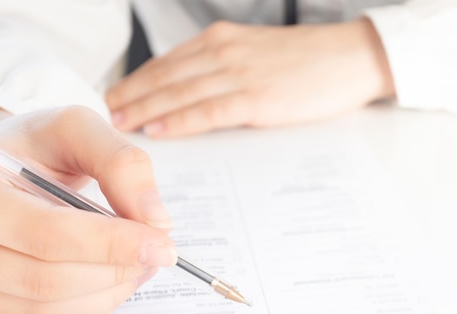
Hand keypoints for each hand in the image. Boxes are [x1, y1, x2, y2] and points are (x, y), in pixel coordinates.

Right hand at [0, 104, 175, 313]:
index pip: (41, 233)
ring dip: (106, 294)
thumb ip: (122, 163)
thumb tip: (156, 222)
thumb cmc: (35, 147)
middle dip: (113, 270)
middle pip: (43, 280)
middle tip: (154, 253)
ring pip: (45, 313)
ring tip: (133, 264)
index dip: (110, 244)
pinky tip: (106, 281)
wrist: (1, 170)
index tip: (161, 243)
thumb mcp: (78, 128)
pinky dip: (88, 311)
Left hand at [106, 18, 394, 136]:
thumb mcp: (253, 54)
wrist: (351, 56)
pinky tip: (158, 131)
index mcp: (220, 40)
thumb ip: (221, 69)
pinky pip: (207, 111)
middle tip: (105, 113)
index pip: (166, 62)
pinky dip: (180, 121)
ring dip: (144, 109)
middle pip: (164, 76)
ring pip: (178, 92)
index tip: (114, 96)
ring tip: (120, 124)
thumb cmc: (305, 61)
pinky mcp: (256, 98)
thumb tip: (190, 94)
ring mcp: (238, 73)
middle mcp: (223, 51)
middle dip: (131, 96)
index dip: (136, 81)